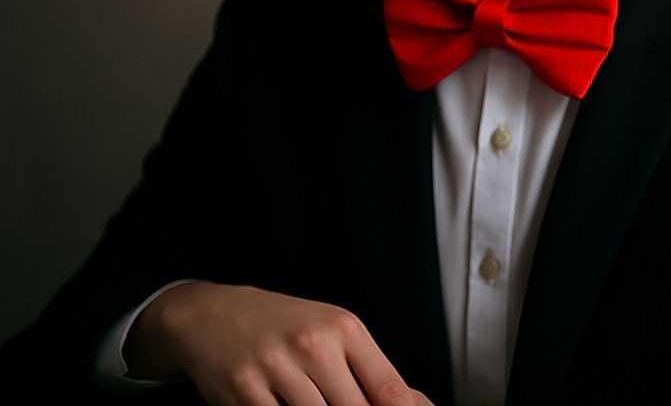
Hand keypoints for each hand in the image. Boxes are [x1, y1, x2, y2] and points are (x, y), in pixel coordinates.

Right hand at [124, 281, 434, 405]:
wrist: (214, 313)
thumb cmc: (284, 326)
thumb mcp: (331, 333)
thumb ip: (370, 371)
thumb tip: (417, 403)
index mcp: (344, 328)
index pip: (388, 387)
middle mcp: (314, 344)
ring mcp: (277, 368)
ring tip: (315, 403)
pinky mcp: (244, 391)